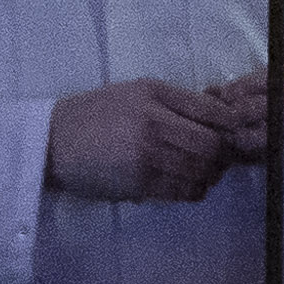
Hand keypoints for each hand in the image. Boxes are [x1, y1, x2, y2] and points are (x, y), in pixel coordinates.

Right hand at [46, 77, 232, 202]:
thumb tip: (220, 115)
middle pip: (212, 145)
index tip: (233, 132)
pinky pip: (183, 191)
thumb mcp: (136, 91)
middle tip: (220, 157)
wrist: (51, 141)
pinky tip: (190, 185)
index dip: (231, 125)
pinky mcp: (138, 184)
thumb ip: (177, 100)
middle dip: (223, 154)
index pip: (212, 111)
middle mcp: (153, 123)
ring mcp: (146, 156)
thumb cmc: (96, 113)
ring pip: (201, 171)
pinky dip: (195, 190)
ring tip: (205, 172)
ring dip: (211, 175)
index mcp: (155, 95)